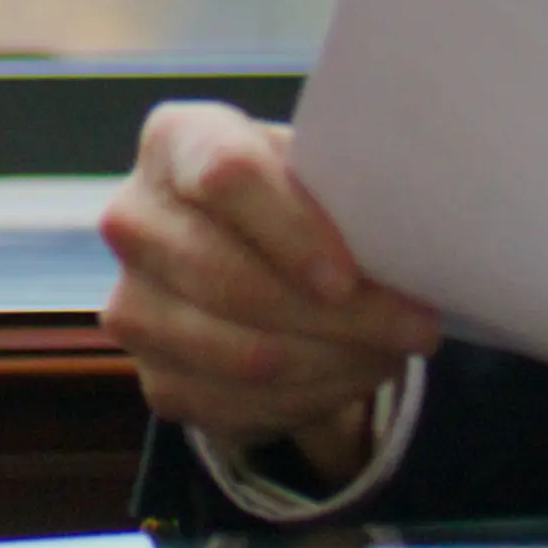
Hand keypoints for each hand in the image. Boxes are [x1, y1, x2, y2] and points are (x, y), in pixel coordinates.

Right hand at [102, 100, 440, 482]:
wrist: (249, 253)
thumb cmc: (297, 199)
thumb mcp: (319, 172)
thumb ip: (347, 194)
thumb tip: (411, 250)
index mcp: (176, 142)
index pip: (226, 177)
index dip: (294, 231)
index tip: (351, 276)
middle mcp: (133, 220)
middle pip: (232, 279)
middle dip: (338, 317)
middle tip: (415, 330)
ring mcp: (132, 305)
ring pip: (241, 353)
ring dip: (334, 364)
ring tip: (390, 352)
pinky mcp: (152, 377)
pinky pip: (238, 404)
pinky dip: (310, 401)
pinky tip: (349, 377)